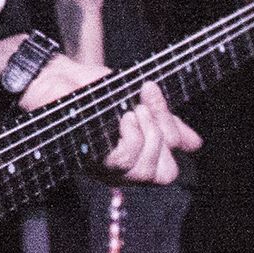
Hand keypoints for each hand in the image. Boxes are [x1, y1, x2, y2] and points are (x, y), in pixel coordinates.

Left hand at [17, 53, 199, 184]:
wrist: (58, 77)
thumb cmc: (93, 91)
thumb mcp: (138, 102)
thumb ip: (165, 123)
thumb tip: (194, 144)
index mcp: (133, 160)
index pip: (168, 172)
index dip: (172, 141)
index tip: (155, 106)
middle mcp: (118, 171)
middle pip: (163, 175)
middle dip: (163, 135)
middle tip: (143, 107)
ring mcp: (102, 168)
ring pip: (143, 170)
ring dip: (147, 133)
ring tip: (131, 109)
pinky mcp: (89, 159)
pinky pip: (122, 161)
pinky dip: (131, 135)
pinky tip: (122, 117)